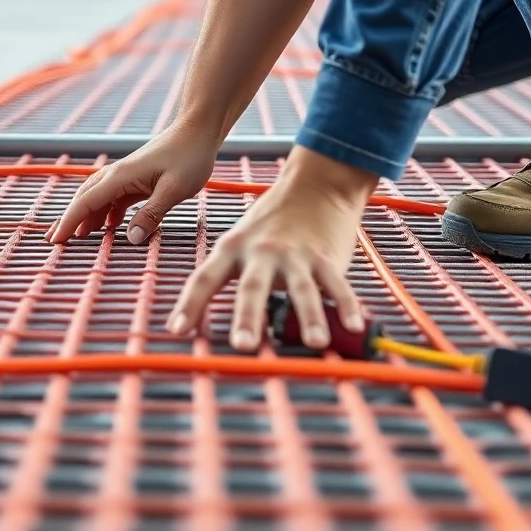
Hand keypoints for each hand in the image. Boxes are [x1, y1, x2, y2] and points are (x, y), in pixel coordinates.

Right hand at [47, 122, 219, 244]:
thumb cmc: (189, 156)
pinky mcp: (137, 178)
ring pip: (97, 198)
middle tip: (55, 241)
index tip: (55, 240)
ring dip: (85, 216)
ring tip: (76, 237)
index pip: (86, 202)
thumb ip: (151, 214)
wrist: (198, 130)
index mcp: (120, 177)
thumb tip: (130, 238)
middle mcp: (117, 175)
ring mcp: (126, 176)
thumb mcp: (174, 190)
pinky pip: (114, 197)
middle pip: (84, 199)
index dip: (69, 222)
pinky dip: (106, 212)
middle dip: (69, 220)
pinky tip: (109, 226)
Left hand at [166, 146, 377, 351]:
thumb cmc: (273, 221)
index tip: (177, 329)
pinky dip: (346, 306)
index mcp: (233, 249)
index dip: (190, 304)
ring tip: (315, 342)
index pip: (205, 278)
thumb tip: (213, 321)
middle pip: (252, 287)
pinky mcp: (325, 257)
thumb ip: (234, 278)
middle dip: (248, 317)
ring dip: (309, 317)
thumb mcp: (242, 241)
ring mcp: (296, 255)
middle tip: (244, 344)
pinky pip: (336, 285)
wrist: (315, 185)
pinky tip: (353, 325)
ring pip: (302, 289)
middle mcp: (262, 252)